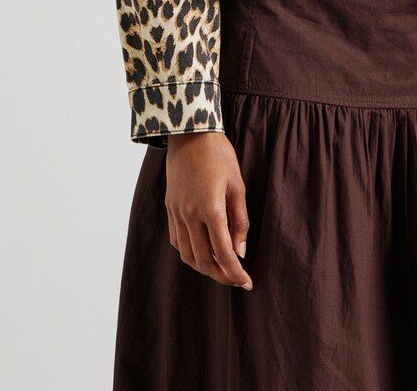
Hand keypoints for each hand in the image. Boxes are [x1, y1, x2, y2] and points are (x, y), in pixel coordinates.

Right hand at [164, 132, 253, 289]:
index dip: (236, 272)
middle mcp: (190, 216)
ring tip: (221, 270)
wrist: (190, 135)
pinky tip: (202, 252)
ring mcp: (177, 213)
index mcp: (210, 210)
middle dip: (221, 275)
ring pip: (187, 255)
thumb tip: (241, 251)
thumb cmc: (219, 156)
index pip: (224, 253)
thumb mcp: (237, 186)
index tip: (247, 282)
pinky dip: (190, 253)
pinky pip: (177, 241)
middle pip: (204, 260)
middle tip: (236, 280)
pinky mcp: (170, 209)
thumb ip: (240, 221)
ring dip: (204, 268)